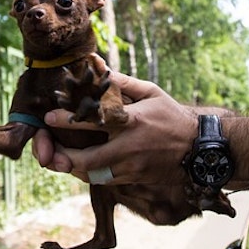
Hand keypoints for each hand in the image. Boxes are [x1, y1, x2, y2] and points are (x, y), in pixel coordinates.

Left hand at [33, 71, 199, 184]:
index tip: (49, 117)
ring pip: (93, 174)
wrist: (200, 150)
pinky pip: (105, 180)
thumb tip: (101, 69)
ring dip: (74, 168)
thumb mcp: (152, 92)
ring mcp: (132, 166)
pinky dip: (90, 173)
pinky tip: (81, 165)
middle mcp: (129, 146)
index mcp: (132, 121)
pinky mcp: (135, 178)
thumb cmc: (173, 117)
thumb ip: (124, 83)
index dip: (67, 120)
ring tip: (60, 158)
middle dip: (63, 157)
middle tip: (48, 150)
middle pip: (87, 159)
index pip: (94, 120)